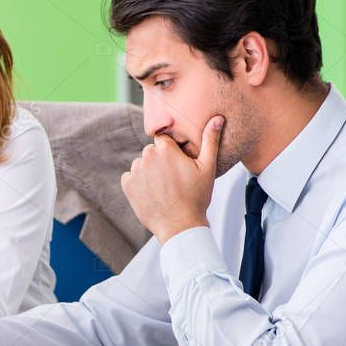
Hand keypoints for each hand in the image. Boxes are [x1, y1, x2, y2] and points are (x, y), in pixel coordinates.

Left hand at [121, 116, 223, 243]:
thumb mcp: (207, 168)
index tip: (178, 163)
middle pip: (152, 152)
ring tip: (163, 188)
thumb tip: (217, 118)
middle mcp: (147, 156)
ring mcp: (135, 171)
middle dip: (160, 161)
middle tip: (173, 178)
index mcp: (166, 149)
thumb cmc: (196, 197)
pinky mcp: (127, 185)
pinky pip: (131, 177)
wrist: (180, 226)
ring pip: (141, 165)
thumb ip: (210, 140)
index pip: (164, 139)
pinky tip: (152, 193)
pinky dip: (138, 183)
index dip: (171, 150)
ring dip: (149, 172)